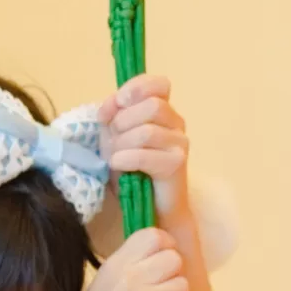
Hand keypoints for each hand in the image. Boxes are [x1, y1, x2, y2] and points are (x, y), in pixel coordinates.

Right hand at [58, 224, 190, 290]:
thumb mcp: (101, 283)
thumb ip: (126, 265)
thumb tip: (156, 252)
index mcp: (115, 264)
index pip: (153, 235)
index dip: (165, 245)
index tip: (162, 260)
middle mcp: (131, 277)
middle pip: (174, 258)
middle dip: (173, 273)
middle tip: (162, 290)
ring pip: (183, 284)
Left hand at [96, 73, 191, 223]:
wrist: (148, 206)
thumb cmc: (131, 170)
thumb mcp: (114, 137)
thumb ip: (112, 115)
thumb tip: (110, 105)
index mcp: (162, 111)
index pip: (158, 84)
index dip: (135, 89)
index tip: (115, 106)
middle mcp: (176, 123)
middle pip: (151, 106)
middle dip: (123, 123)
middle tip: (112, 142)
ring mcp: (180, 143)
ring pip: (146, 131)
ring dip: (121, 145)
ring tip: (115, 158)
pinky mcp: (177, 164)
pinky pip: (145, 154)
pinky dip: (124, 159)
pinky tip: (118, 166)